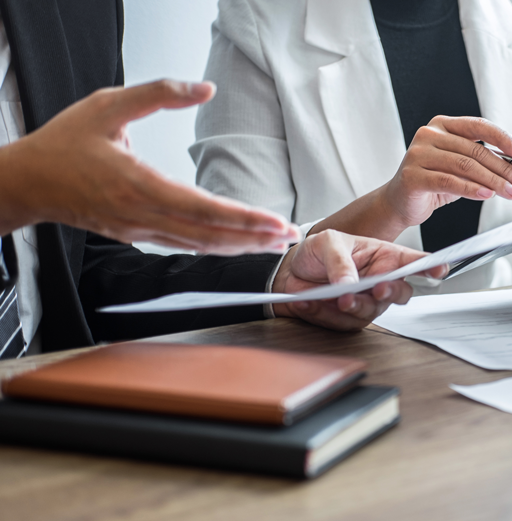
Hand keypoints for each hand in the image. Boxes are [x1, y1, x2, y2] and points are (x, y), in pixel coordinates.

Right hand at [0, 79, 300, 253]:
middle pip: (208, 236)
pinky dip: (215, 246)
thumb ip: (158, 93)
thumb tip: (205, 89)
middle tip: (289, 236)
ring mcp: (140, 230)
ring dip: (239, 246)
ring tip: (274, 242)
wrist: (27, 182)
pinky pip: (183, 245)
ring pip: (199, 245)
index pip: (202, 209)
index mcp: (138, 185)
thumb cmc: (64, 144)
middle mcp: (142, 215)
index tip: (274, 222)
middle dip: (253, 238)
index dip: (242, 219)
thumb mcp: (108, 104)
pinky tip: (236, 242)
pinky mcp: (137, 235)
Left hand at [271, 230, 446, 330]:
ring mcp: (367, 302)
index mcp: (383, 256)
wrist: (291, 272)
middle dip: (391, 292)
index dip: (430, 266)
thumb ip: (340, 262)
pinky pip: (344, 323)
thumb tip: (350, 283)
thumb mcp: (328, 243)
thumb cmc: (318, 252)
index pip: (412, 261)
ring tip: (333, 297)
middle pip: (401, 293)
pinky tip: (311, 301)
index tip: (439, 269)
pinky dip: (325, 313)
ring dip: (354, 306)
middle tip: (377, 288)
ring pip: (372, 311)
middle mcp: (380, 281)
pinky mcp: (349, 319)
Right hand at [377, 116, 511, 230]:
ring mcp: (418, 154)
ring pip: (465, 166)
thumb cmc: (432, 183)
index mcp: (442, 125)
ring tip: (509, 193)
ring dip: (493, 182)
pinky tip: (486, 195)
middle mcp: (429, 134)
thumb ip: (482, 164)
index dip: (503, 138)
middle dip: (504, 169)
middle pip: (475, 150)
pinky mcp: (413, 175)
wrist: (399, 202)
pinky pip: (449, 181)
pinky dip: (471, 189)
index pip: (479, 126)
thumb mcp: (460, 168)